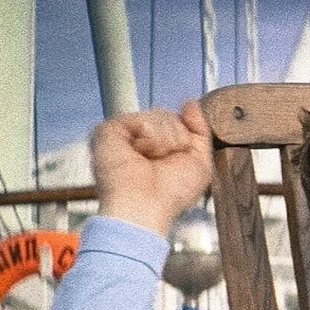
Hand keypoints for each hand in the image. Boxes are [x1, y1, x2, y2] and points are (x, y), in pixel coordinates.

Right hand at [91, 100, 212, 235]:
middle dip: (178, 140)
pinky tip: (140, 154)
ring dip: (165, 143)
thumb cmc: (171, 194)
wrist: (146, 205)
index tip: (181, 151)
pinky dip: (151, 139)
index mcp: (158, 145)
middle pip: (171, 116)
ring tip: (151, 161)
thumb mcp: (200, 163)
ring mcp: (124, 133)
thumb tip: (191, 103)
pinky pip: (145, 118)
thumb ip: (200, 131)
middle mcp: (139, 138)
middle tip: (163, 163)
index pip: (177, 121)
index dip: (185, 133)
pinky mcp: (110, 130)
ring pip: (161, 115)